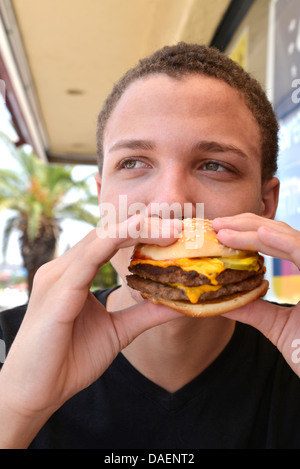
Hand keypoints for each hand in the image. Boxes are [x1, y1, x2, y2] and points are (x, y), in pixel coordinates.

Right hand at [0, 215, 181, 446]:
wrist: (36, 392)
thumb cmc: (70, 360)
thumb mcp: (118, 332)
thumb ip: (144, 314)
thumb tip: (178, 303)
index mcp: (75, 274)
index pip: (111, 240)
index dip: (142, 232)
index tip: (176, 234)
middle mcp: (64, 268)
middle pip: (108, 232)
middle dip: (146, 226)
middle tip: (180, 228)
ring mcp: (58, 276)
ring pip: (100, 237)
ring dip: (137, 229)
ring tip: (171, 231)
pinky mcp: (57, 291)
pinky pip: (88, 258)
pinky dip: (115, 241)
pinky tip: (140, 233)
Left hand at [213, 213, 299, 376]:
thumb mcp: (280, 329)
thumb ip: (255, 311)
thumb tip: (221, 302)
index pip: (277, 243)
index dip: (248, 234)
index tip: (219, 233)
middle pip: (281, 234)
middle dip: (246, 225)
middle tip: (216, 224)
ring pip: (290, 237)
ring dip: (255, 230)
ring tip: (225, 229)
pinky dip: (282, 241)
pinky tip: (259, 234)